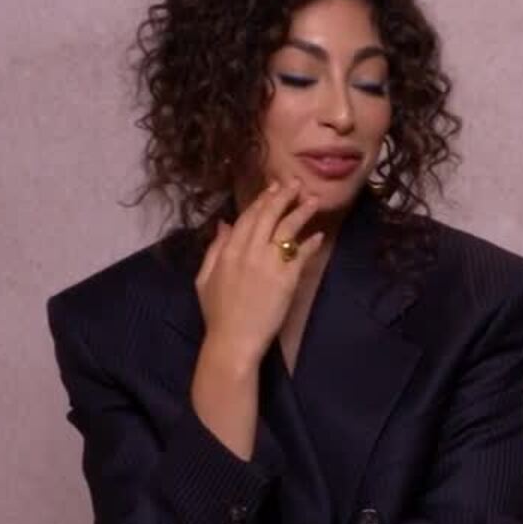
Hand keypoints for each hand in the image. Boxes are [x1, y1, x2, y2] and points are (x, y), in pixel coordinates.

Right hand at [194, 180, 322, 368]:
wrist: (233, 340)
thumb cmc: (218, 313)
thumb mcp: (204, 278)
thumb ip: (214, 249)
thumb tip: (223, 224)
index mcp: (227, 251)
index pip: (247, 217)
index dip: (262, 200)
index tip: (273, 188)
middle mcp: (248, 252)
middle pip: (268, 217)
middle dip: (283, 197)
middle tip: (295, 184)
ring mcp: (268, 264)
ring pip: (286, 229)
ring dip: (301, 212)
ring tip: (313, 200)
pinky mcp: (286, 279)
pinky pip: (300, 255)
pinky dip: (310, 243)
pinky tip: (318, 235)